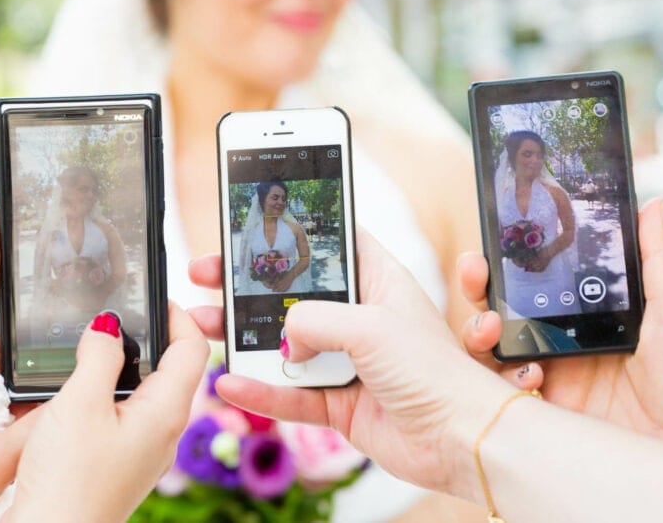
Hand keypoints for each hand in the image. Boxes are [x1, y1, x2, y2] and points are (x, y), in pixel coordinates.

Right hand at [5, 303, 207, 521]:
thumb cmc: (68, 483)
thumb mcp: (80, 405)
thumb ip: (98, 357)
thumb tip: (108, 325)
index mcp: (166, 412)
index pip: (193, 349)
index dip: (178, 314)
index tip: (152, 293)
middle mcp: (163, 431)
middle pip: (172, 367)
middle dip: (150, 334)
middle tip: (120, 310)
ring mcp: (143, 450)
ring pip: (145, 391)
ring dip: (125, 362)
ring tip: (93, 340)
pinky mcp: (120, 462)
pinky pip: (124, 414)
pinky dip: (108, 391)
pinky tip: (76, 387)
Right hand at [186, 231, 521, 499]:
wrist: (461, 439)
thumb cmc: (434, 371)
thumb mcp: (370, 325)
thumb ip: (314, 319)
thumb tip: (285, 338)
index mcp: (378, 282)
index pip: (332, 244)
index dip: (294, 232)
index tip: (254, 224)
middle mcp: (360, 319)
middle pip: (294, 293)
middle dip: (249, 285)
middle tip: (209, 273)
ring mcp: (348, 362)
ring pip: (283, 344)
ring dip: (242, 336)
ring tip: (201, 325)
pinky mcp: (339, 403)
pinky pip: (290, 394)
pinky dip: (259, 390)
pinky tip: (228, 382)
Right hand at [461, 199, 662, 454]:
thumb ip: (658, 256)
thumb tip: (654, 203)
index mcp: (588, 307)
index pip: (536, 273)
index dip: (509, 254)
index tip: (495, 234)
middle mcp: (561, 336)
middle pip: (500, 304)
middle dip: (476, 284)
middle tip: (474, 269)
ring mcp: (550, 372)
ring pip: (491, 345)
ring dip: (477, 330)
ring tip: (490, 326)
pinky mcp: (545, 409)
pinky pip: (503, 389)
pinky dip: (503, 376)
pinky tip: (530, 373)